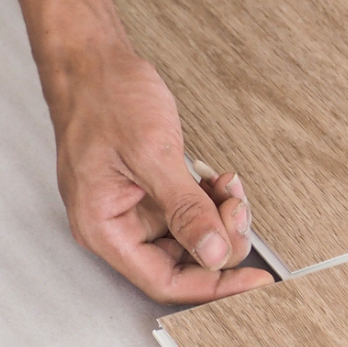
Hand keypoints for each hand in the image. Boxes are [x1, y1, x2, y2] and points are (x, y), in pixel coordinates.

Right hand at [42, 43, 273, 303]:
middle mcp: (115, 225)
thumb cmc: (104, 97)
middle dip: (220, 241)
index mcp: (103, 227)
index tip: (254, 280)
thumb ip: (185, 208)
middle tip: (239, 209)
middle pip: (182, 262)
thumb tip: (213, 252)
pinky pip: (188, 210)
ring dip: (219, 217)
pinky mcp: (148, 189)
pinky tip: (220, 181)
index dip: (214, 286)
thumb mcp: (151, 153)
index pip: (165, 281)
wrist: (93, 60)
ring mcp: (133, 208)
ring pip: (190, 236)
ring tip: (230, 189)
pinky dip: (211, 199)